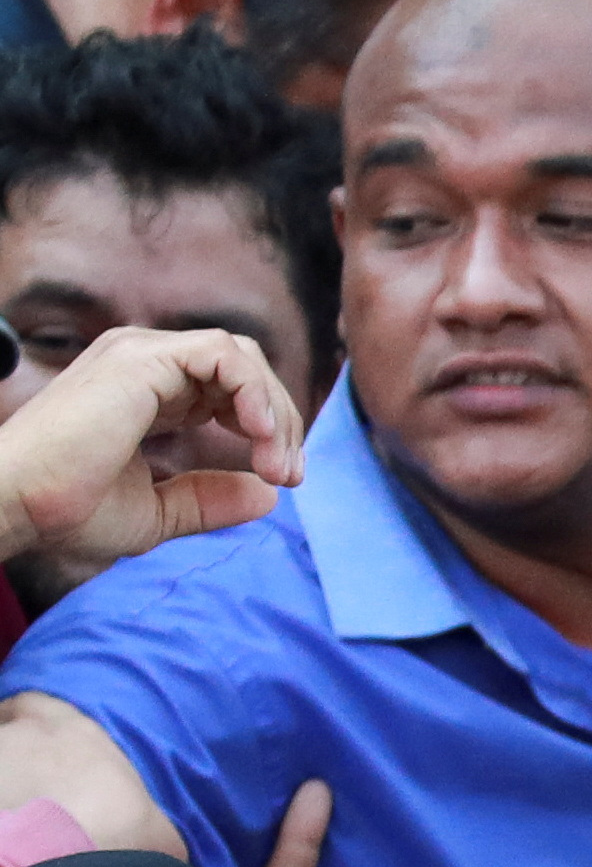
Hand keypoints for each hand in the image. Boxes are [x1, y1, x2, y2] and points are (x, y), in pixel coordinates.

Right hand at [0, 328, 302, 570]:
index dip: (270, 429)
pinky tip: (259, 434)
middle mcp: (146, 365)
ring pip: (241, 359)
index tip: (284, 478)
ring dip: (273, 410)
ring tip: (277, 463)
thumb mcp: (161, 511)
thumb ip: (211, 498)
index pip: (232, 389)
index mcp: (150, 393)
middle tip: (289, 474)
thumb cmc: (69, 509)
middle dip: (282, 422)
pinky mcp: (141, 360)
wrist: (19, 505)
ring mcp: (141, 356)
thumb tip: (268, 496)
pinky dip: (253, 391)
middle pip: (245, 371)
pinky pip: (223, 355)